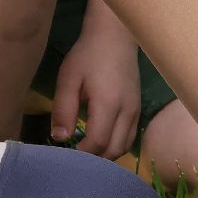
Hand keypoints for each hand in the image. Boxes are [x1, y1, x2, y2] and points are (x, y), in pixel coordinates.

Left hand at [52, 20, 141, 159]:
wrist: (115, 37)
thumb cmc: (88, 55)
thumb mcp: (68, 79)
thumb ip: (63, 109)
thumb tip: (59, 138)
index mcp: (109, 104)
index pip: (98, 142)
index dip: (82, 154)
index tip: (65, 155)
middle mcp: (128, 112)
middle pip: (114, 150)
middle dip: (95, 160)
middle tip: (74, 158)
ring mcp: (136, 112)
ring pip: (124, 147)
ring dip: (106, 155)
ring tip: (86, 153)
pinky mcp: (138, 110)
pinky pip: (129, 138)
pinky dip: (115, 146)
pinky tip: (100, 142)